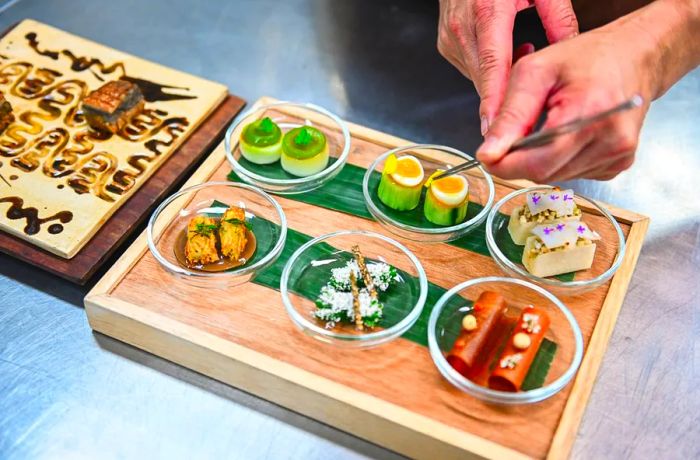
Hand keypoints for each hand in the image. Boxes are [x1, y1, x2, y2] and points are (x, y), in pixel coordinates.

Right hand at [437, 0, 577, 133]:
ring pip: (477, 78)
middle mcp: (462, 28)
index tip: (499, 127)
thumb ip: (558, 17)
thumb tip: (572, 49)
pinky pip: (471, 68)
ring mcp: (450, 38)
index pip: (492, 66)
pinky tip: (505, 52)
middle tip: (534, 102)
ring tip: (523, 52)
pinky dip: (489, 69)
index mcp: (486, 11)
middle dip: (506, 98)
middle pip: (484, 80)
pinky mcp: (446, 43)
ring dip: (500, 80)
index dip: (496, 100)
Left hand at [475, 23, 657, 181]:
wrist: (635, 56)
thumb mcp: (536, 71)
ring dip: (538, 159)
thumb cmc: (587, 58)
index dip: (505, 164)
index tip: (487, 154)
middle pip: (544, 173)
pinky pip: (573, 174)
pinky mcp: (618, 164)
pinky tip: (564, 136)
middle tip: (511, 135)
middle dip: (519, 160)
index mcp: (591, 113)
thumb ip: (510, 115)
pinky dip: (558, 160)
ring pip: (556, 177)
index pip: (538, 162)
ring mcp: (618, 156)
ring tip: (544, 126)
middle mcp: (611, 140)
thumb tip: (488, 153)